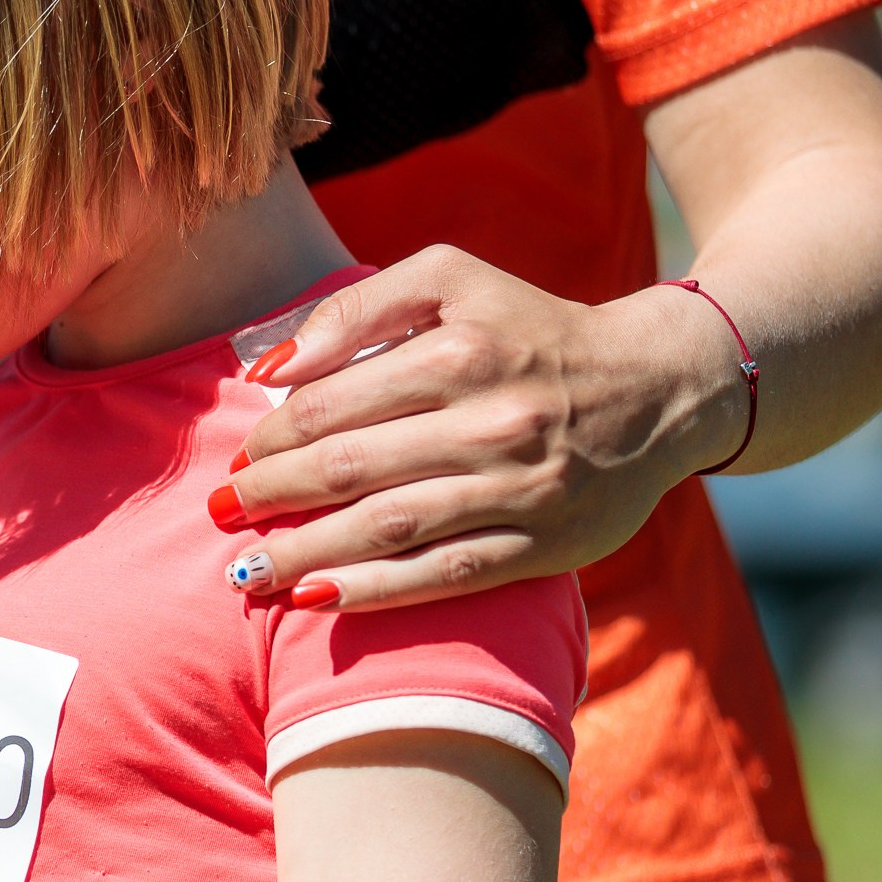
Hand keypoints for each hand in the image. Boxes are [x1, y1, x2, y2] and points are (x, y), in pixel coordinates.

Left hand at [221, 246, 745, 610]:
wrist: (658, 387)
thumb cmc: (528, 329)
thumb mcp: (452, 282)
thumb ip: (357, 308)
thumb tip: (271, 367)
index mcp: (460, 352)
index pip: (333, 404)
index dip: (274, 439)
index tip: (241, 460)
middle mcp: (491, 422)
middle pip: (349, 470)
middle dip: (271, 497)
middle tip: (223, 514)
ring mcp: (521, 489)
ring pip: (387, 529)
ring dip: (304, 554)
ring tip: (246, 572)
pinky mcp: (545, 545)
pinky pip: (443, 576)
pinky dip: (373, 592)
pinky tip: (315, 599)